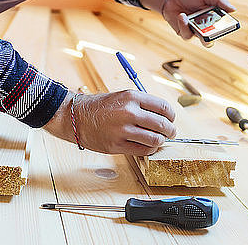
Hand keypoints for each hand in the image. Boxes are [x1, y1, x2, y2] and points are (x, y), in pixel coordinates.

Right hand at [43, 90, 175, 155]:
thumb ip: (142, 105)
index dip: (171, 116)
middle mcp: (128, 112)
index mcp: (132, 97)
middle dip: (170, 131)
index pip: (163, 107)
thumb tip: (164, 116)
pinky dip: (149, 150)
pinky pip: (142, 150)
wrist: (76, 117)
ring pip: (154, 140)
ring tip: (159, 140)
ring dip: (160, 141)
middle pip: (162, 125)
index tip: (171, 119)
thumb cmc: (101, 107)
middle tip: (170, 133)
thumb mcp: (123, 96)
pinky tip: (147, 146)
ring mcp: (122, 130)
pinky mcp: (116, 145)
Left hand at [137, 0, 234, 39]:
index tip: (227, 26)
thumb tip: (233, 9)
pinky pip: (188, 35)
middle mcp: (207, 26)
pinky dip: (184, 25)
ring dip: (197, 30)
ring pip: (202, 41)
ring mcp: (196, 31)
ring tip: (188, 17)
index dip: (227, 28)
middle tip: (210, 31)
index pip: (224, 26)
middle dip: (213, 36)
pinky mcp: (185, 32)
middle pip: (214, 37)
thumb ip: (220, 1)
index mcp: (216, 16)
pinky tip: (181, 15)